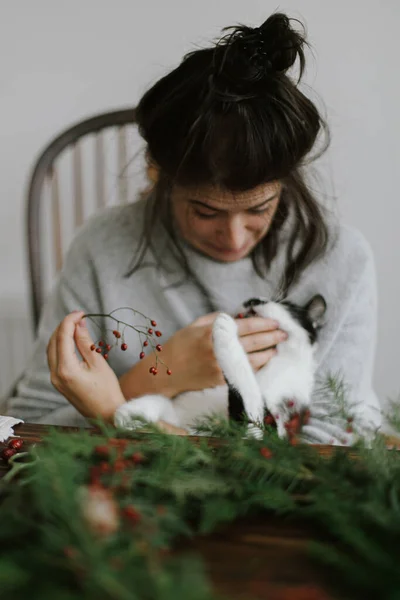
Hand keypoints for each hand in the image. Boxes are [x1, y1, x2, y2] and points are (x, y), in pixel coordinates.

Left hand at [47, 311, 125, 421]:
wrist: (107, 415)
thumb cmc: (107, 390)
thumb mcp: (98, 363)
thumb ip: (85, 342)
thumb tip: (78, 324)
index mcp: (66, 369)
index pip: (62, 337)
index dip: (70, 321)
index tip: (81, 313)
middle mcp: (55, 374)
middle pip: (53, 342)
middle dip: (64, 326)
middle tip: (79, 317)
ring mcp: (55, 379)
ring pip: (51, 350)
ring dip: (61, 335)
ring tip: (76, 326)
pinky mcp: (58, 382)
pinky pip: (54, 359)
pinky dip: (61, 346)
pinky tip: (72, 340)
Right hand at [119, 312, 286, 399]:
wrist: (164, 373)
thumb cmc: (179, 346)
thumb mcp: (194, 325)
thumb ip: (216, 319)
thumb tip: (239, 317)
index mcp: (212, 332)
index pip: (245, 326)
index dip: (263, 323)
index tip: (275, 321)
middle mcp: (218, 350)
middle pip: (253, 342)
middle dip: (272, 337)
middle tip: (285, 334)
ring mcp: (221, 367)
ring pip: (253, 359)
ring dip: (269, 353)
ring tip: (278, 347)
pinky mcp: (222, 381)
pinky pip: (245, 372)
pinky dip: (258, 366)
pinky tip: (265, 361)